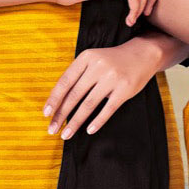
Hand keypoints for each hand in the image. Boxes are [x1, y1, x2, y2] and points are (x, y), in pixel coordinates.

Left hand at [42, 38, 160, 138]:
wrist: (142, 55)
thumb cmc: (112, 61)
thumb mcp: (93, 60)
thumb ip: (78, 75)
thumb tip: (58, 101)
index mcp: (86, 57)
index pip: (65, 81)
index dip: (54, 99)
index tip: (46, 114)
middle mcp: (98, 66)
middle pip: (74, 95)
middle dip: (61, 115)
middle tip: (52, 129)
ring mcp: (112, 78)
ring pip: (88, 105)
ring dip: (75, 122)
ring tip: (66, 134)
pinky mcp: (125, 90)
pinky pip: (108, 109)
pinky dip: (97, 121)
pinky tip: (89, 130)